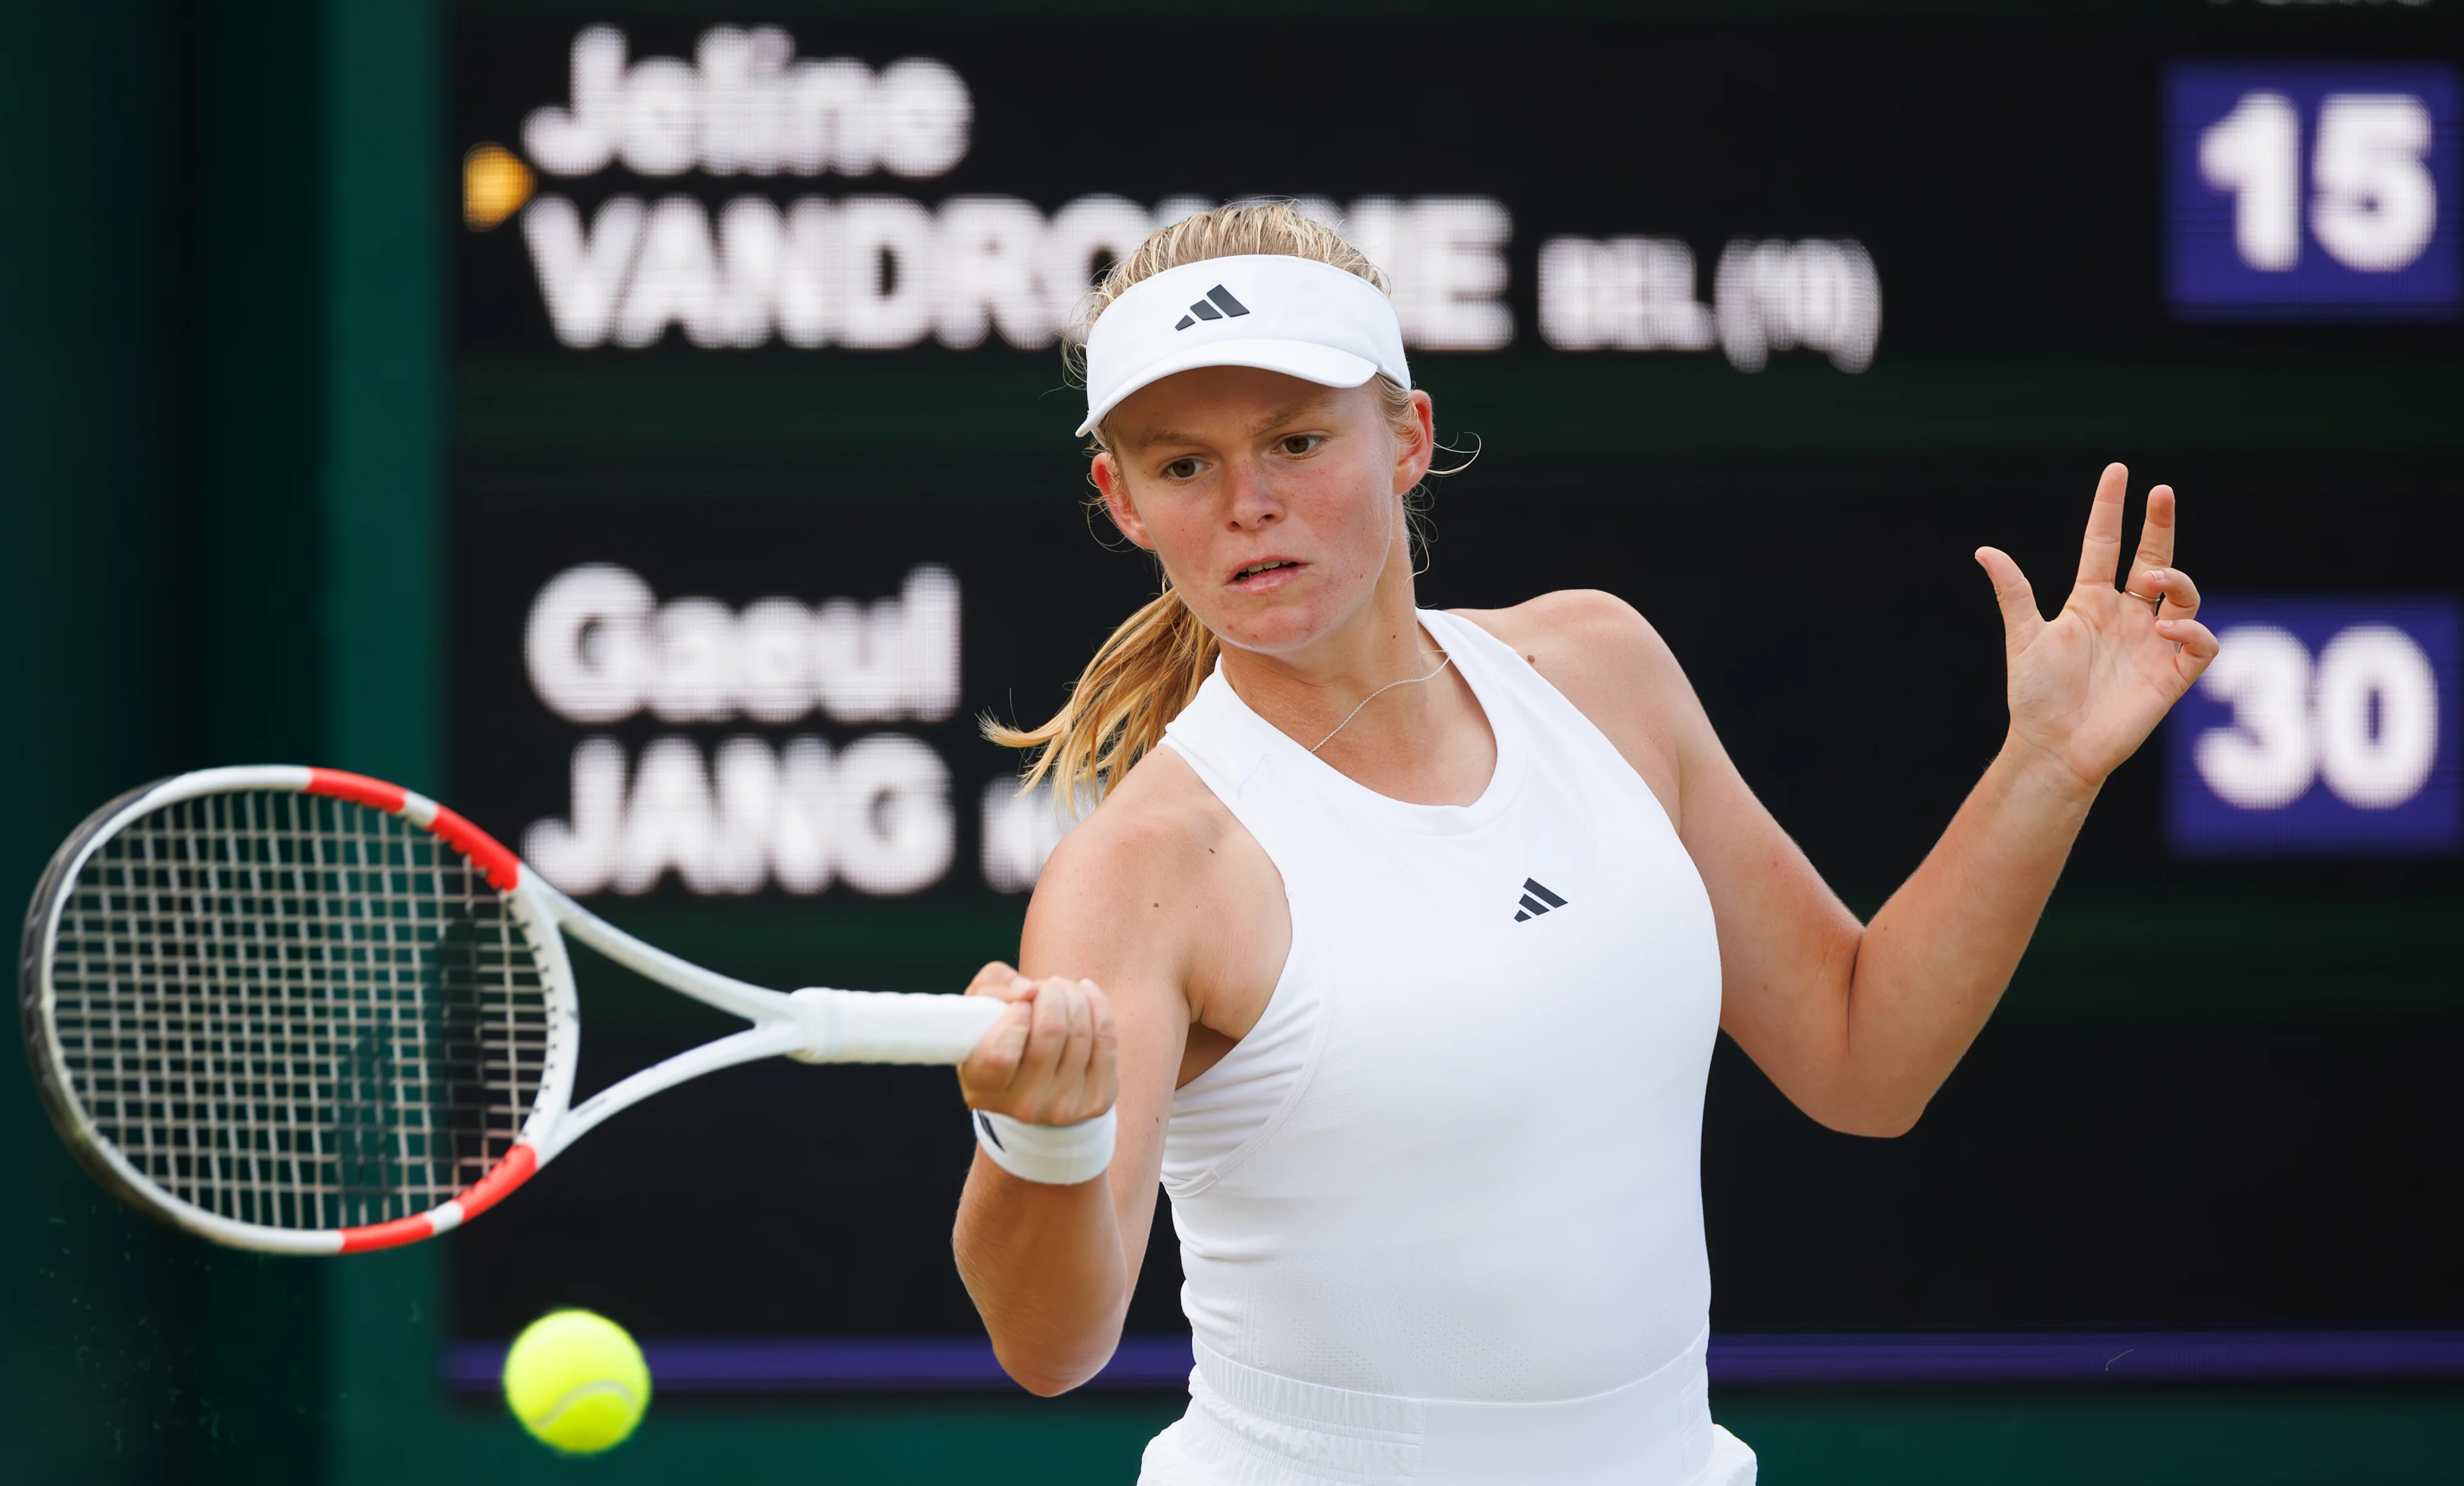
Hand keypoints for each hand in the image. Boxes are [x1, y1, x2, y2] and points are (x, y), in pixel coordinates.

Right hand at [957, 961, 1117, 1125]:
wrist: (1035, 1082)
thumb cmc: (1000, 1036)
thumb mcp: (979, 1010)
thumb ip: (992, 987)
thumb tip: (1026, 989)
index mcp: (983, 1090)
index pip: (1000, 1056)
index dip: (1014, 1021)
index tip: (1020, 1005)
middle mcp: (1023, 1105)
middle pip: (1051, 1031)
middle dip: (1050, 994)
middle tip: (1044, 987)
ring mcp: (1063, 1106)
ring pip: (1081, 1032)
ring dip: (1073, 996)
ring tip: (1061, 989)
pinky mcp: (1097, 1099)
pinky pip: (1106, 1038)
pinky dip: (1098, 1005)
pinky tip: (1085, 993)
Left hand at [1976, 463, 2221, 797]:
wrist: (2054, 747)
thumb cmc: (2036, 697)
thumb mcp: (2023, 639)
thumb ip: (2014, 593)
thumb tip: (1984, 549)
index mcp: (2090, 602)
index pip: (2105, 545)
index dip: (2111, 509)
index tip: (2119, 472)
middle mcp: (2126, 615)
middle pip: (2152, 558)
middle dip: (2159, 524)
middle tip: (2161, 491)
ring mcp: (2152, 641)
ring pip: (2184, 594)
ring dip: (2177, 578)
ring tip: (2155, 579)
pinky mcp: (2173, 672)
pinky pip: (2200, 641)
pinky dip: (2191, 628)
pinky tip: (2166, 627)